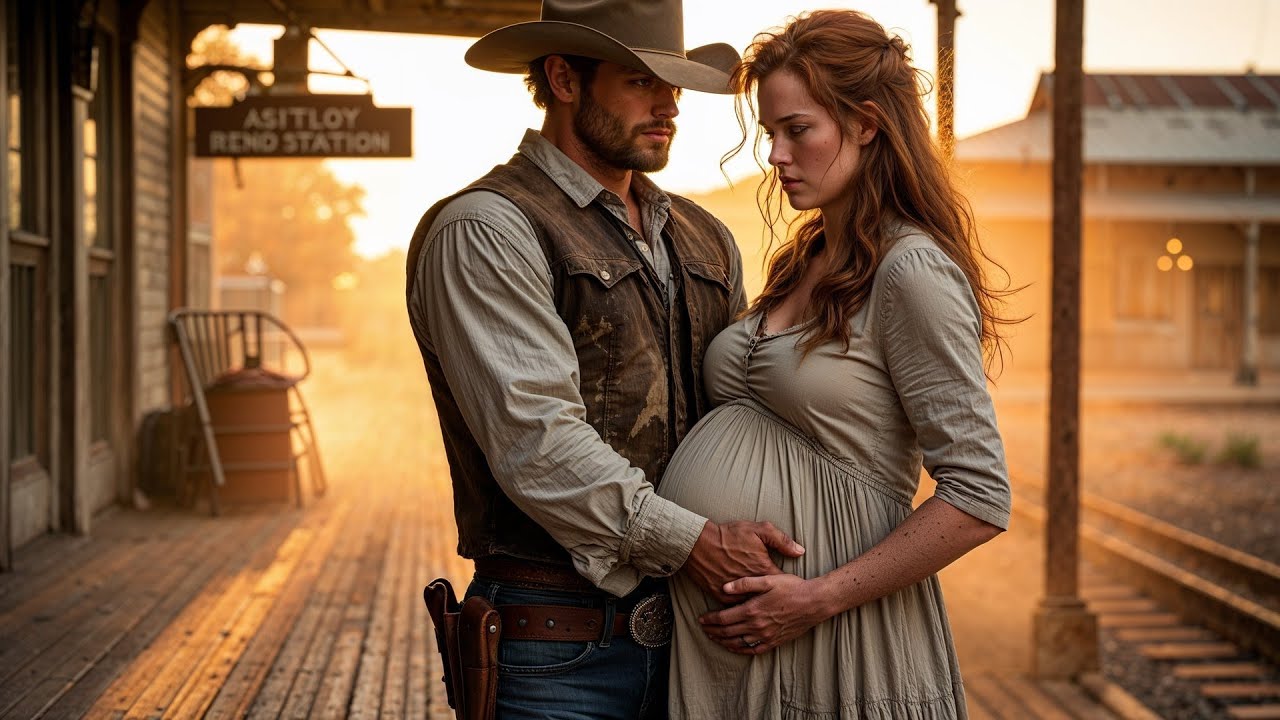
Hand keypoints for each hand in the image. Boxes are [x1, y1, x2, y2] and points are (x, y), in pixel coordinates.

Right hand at [682, 521, 804, 603]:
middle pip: (770, 599)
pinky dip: (741, 609)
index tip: (795, 588)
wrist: (699, 543)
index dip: (790, 586)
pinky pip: (735, 608)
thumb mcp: (759, 530)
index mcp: (763, 569)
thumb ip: (782, 540)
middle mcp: (752, 585)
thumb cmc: (730, 535)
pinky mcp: (721, 596)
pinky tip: (748, 613)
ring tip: (769, 614)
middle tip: (785, 605)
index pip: (784, 583)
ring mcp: (736, 593)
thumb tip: (800, 551)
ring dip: (760, 609)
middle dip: (777, 601)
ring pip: (753, 606)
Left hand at [698, 574, 828, 653]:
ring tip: (714, 639)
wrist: (814, 602)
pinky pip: (754, 650)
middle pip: (727, 633)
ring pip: (738, 643)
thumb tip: (724, 588)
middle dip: (712, 631)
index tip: (701, 619)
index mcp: (751, 610)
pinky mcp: (775, 641)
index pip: (723, 618)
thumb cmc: (791, 587)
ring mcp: (766, 636)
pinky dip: (741, 650)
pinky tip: (736, 648)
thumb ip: (744, 584)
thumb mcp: (767, 580)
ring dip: (723, 642)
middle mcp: (756, 626)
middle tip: (703, 629)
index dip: (709, 620)